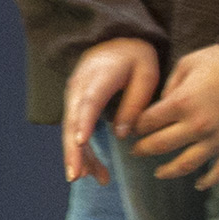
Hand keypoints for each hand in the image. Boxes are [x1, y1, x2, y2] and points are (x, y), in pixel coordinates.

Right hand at [61, 39, 161, 184]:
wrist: (115, 40)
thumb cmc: (135, 57)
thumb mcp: (146, 73)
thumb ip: (136, 102)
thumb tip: (123, 134)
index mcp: (99, 76)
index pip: (89, 101)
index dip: (84, 122)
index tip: (80, 142)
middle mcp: (79, 87)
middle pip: (73, 121)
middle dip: (73, 150)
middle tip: (76, 175)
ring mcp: (74, 97)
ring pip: (72, 130)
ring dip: (80, 156)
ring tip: (96, 179)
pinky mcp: (76, 106)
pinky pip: (76, 131)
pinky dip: (82, 151)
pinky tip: (92, 171)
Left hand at [133, 44, 218, 191]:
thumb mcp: (189, 62)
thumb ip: (170, 84)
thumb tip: (162, 104)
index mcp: (181, 103)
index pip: (148, 122)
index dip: (136, 126)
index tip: (133, 128)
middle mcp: (196, 126)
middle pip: (161, 145)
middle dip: (144, 149)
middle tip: (137, 151)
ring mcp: (217, 139)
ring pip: (187, 164)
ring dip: (169, 171)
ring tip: (159, 172)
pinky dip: (209, 180)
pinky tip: (199, 185)